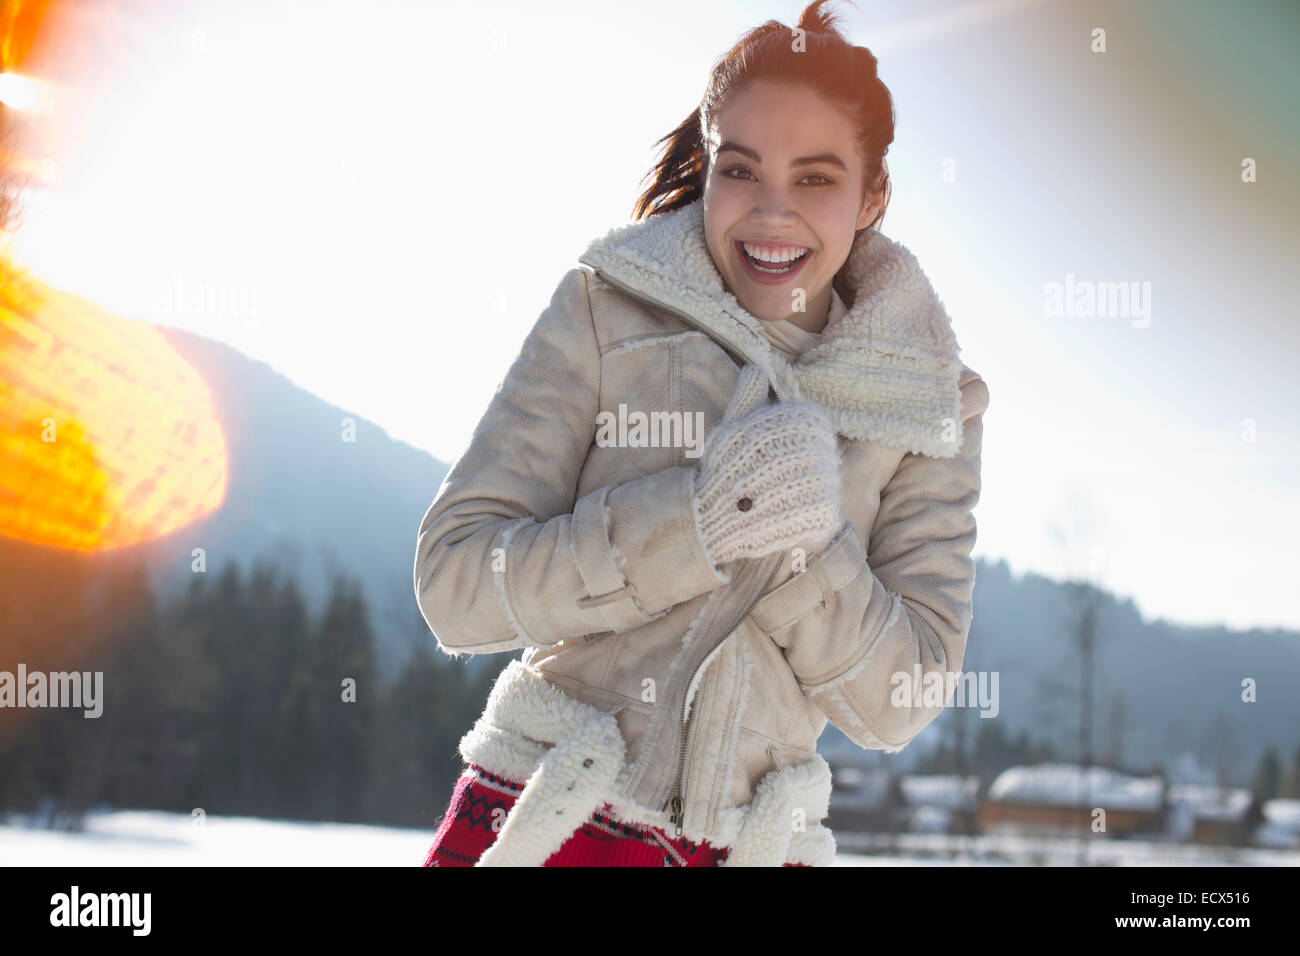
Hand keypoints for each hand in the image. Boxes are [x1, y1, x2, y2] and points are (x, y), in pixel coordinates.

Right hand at [690, 363, 842, 567]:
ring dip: (805, 494)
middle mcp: (816, 447)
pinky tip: (785, 520)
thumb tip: (755, 369)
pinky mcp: (824, 512)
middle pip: (822, 458)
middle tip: (770, 484)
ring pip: (825, 485)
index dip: (793, 445)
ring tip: (775, 502)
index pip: (814, 428)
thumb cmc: (724, 467)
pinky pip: (825, 513)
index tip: (771, 458)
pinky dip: (809, 518)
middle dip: (799, 471)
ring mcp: (823, 482)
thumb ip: (749, 396)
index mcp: (799, 420)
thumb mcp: (733, 424)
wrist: (714, 515)